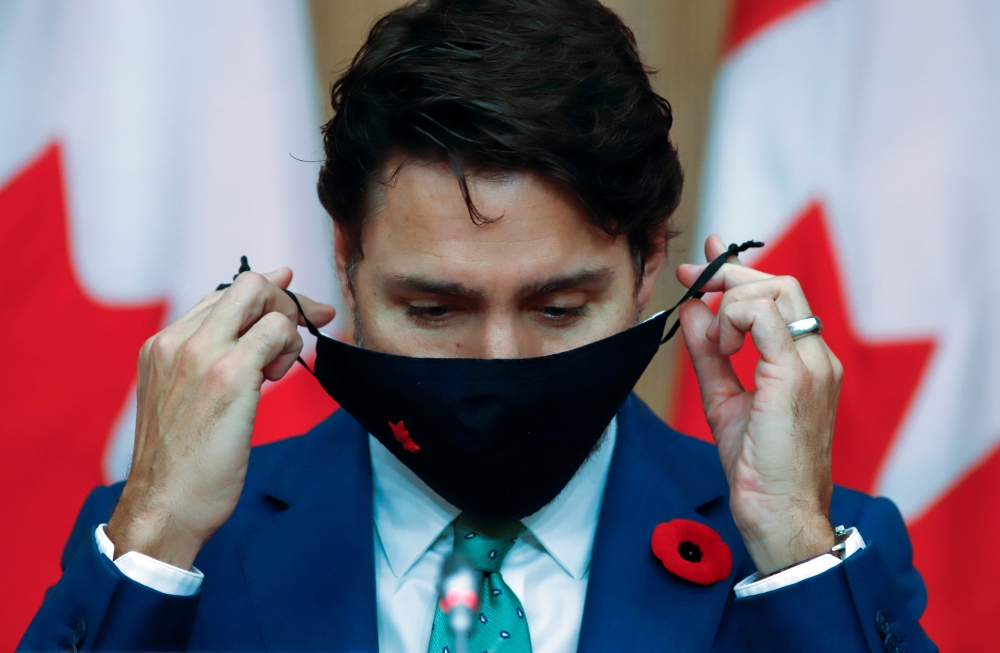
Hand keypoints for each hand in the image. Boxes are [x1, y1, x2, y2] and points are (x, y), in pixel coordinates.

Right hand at [105, 268, 335, 568]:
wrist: (164, 507)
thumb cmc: (182, 466)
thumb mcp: (184, 401)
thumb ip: (210, 364)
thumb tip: (261, 337)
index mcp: (161, 345)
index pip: (221, 297)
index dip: (266, 295)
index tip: (295, 304)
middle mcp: (176, 341)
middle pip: (245, 285)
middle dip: (289, 298)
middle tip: (316, 320)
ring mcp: (200, 353)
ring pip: (261, 299)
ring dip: (288, 329)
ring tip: (277, 372)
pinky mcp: (228, 374)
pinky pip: (275, 331)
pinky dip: (288, 347)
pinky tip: (276, 377)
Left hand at [676, 235, 840, 574]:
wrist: (778, 513)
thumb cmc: (757, 467)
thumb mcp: (724, 399)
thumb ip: (709, 354)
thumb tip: (693, 311)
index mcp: (806, 361)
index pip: (780, 296)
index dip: (740, 271)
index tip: (704, 264)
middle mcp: (817, 356)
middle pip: (781, 283)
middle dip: (730, 272)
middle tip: (692, 277)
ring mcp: (812, 363)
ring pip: (775, 291)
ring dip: (730, 303)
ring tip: (716, 343)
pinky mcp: (796, 374)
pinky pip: (764, 316)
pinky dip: (733, 319)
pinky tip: (723, 346)